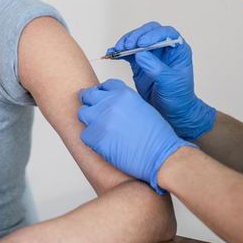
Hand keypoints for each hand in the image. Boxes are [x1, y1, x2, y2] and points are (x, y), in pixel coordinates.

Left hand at [78, 79, 192, 193]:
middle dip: (89, 100)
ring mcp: (101, 120)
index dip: (101, 91)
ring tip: (98, 128)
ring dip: (89, 119)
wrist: (160, 156)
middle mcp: (110, 103)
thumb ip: (125, 102)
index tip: (100, 95)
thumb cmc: (157, 137)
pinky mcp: (95, 137)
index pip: (105, 85)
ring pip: (83, 113)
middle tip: (90, 107)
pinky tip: (102, 143)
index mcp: (124, 93)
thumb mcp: (143, 108)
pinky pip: (85, 134)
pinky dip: (91, 139)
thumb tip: (113, 105)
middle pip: (89, 95)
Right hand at [111, 22, 214, 140]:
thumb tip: (140, 54)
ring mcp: (150, 55)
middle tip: (127, 46)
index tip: (142, 43)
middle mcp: (164, 48)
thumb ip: (156, 68)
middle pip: (148, 32)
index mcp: (178, 49)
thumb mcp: (170, 83)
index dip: (153, 34)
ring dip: (125, 42)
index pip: (166, 33)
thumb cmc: (178, 97)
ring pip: (136, 40)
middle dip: (136, 36)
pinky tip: (111, 54)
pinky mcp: (139, 63)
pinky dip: (118, 52)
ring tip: (117, 49)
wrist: (171, 112)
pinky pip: (127, 53)